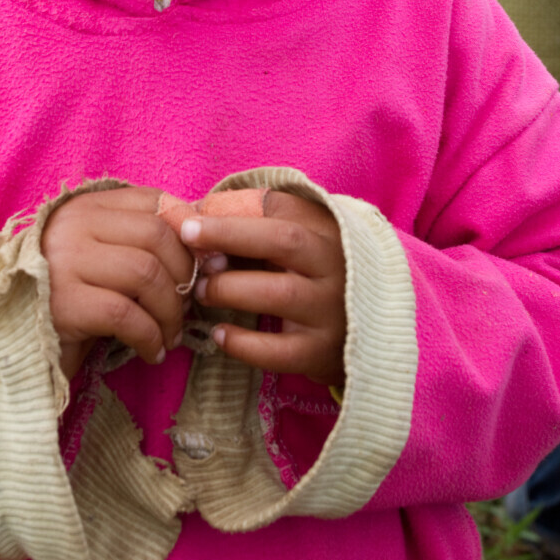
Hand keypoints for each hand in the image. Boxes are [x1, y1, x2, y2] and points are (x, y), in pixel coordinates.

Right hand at [41, 187, 194, 377]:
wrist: (15, 345)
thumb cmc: (70, 302)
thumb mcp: (104, 261)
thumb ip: (141, 245)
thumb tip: (210, 247)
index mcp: (85, 207)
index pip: (152, 200)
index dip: (188, 229)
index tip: (207, 262)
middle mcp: (72, 226)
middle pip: (156, 235)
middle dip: (184, 275)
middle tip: (188, 307)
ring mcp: (64, 262)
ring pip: (145, 273)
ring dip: (170, 312)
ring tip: (170, 335)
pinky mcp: (62, 304)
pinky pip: (126, 315)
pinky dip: (149, 337)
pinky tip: (151, 352)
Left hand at [183, 190, 345, 386]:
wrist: (371, 334)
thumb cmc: (316, 276)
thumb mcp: (300, 241)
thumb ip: (258, 225)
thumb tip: (199, 214)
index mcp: (328, 231)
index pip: (281, 206)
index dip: (234, 209)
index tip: (193, 216)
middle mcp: (336, 266)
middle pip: (284, 240)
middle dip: (231, 234)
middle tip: (187, 236)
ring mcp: (332, 311)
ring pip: (280, 293)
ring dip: (230, 288)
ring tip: (199, 289)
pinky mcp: (321, 352)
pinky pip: (279, 350)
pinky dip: (244, 343)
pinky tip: (219, 335)